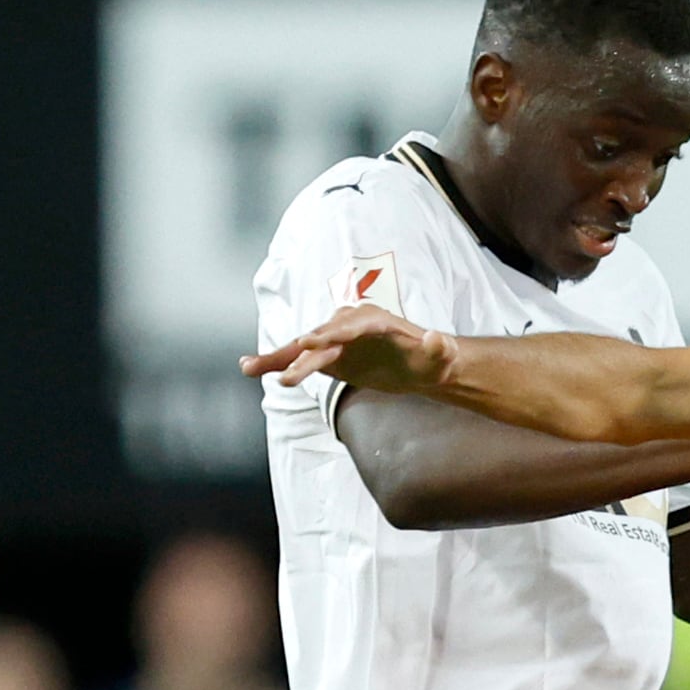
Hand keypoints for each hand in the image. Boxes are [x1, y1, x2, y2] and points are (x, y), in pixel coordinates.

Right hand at [241, 304, 453, 392]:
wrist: (421, 365)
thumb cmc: (434, 359)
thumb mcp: (441, 356)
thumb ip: (440, 347)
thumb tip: (437, 338)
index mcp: (374, 320)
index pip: (350, 326)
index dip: (330, 335)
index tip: (310, 342)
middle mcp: (349, 326)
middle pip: (323, 338)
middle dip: (302, 350)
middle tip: (284, 365)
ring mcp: (336, 340)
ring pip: (304, 350)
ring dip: (278, 359)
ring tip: (249, 369)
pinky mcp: (329, 356)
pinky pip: (299, 360)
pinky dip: (277, 364)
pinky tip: (250, 369)